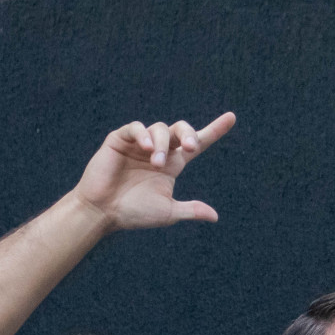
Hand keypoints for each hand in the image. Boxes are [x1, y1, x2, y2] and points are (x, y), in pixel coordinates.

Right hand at [72, 112, 235, 231]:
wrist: (102, 212)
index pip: (197, 144)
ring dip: (161, 144)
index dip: (214, 130)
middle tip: (190, 147)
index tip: (232, 117)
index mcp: (172, 164)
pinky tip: (145, 147)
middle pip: (180, 130)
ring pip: (159, 129)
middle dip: (189, 134)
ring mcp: (139, 144)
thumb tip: (214, 216)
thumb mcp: (167, 212)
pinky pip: (136, 128)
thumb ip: (190, 210)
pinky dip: (143, 134)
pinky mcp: (119, 140)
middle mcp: (158, 150)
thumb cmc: (133, 213)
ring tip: (155, 163)